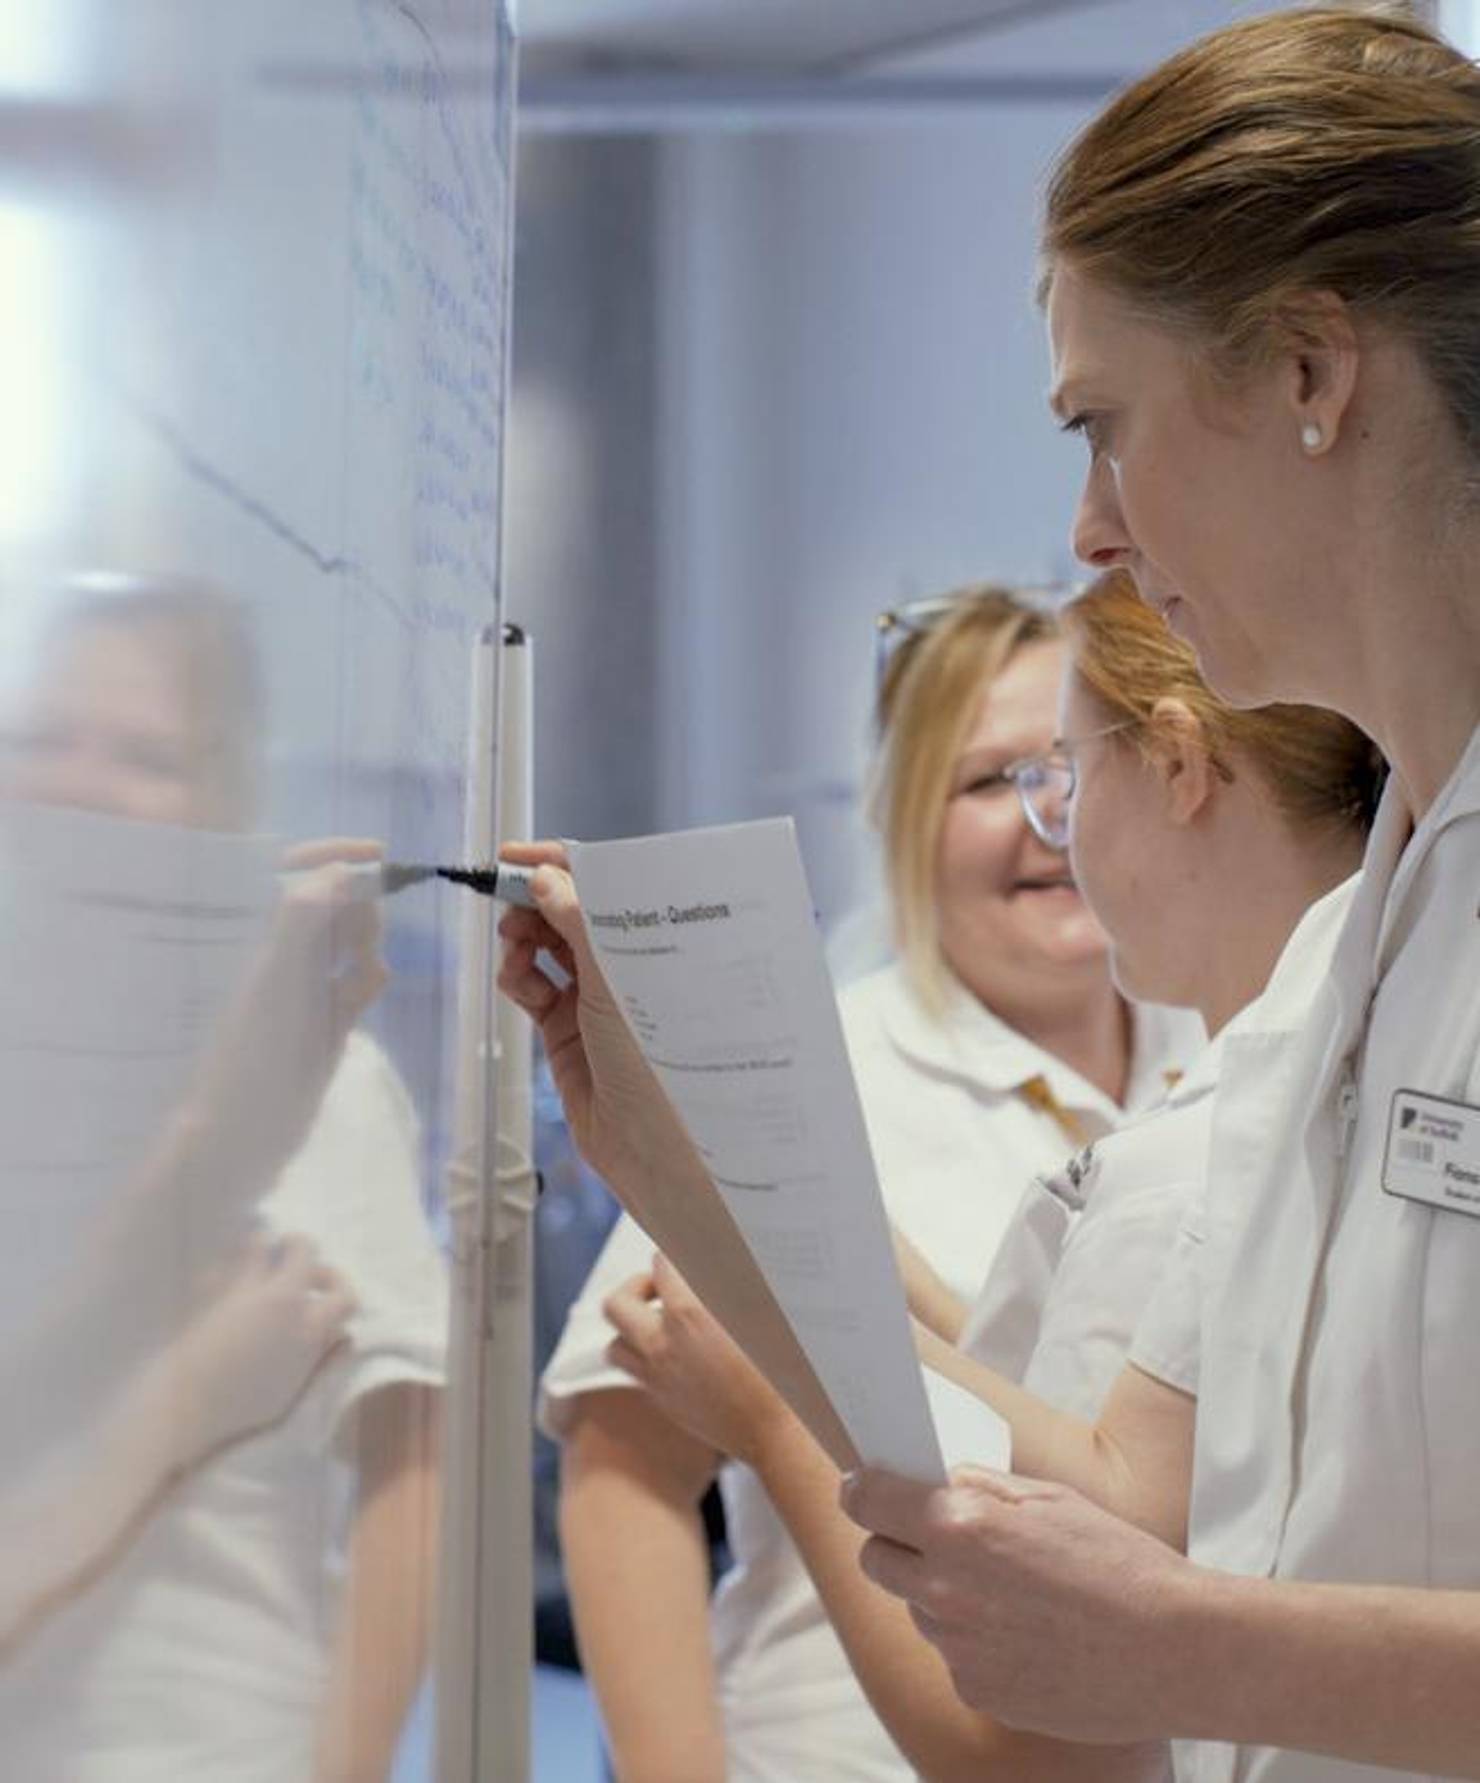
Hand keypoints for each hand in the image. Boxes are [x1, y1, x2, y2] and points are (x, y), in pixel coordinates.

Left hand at [166, 1231, 355, 1464]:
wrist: (184, 1408)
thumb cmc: (242, 1413)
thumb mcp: (293, 1399)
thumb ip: (322, 1365)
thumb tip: (345, 1340)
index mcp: (308, 1328)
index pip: (344, 1295)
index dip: (341, 1289)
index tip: (330, 1291)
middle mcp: (281, 1298)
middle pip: (303, 1247)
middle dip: (303, 1250)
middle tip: (298, 1265)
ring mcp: (243, 1289)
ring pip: (260, 1242)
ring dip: (264, 1249)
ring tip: (260, 1264)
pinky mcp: (209, 1289)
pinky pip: (221, 1263)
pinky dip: (226, 1269)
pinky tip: (222, 1284)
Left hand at [184, 838, 389, 1219]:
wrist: (239, 1131)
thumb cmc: (250, 1047)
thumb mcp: (279, 967)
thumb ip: (309, 908)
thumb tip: (346, 869)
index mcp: (252, 931)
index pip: (288, 867)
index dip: (333, 854)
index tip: (380, 854)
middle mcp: (273, 952)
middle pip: (327, 901)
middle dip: (357, 905)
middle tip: (363, 936)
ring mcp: (298, 987)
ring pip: (345, 942)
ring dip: (366, 944)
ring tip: (363, 971)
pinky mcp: (321, 1021)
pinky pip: (354, 983)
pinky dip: (367, 979)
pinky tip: (365, 994)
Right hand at [496, 841, 701, 1194]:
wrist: (653, 1143)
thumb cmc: (657, 1058)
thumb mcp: (616, 979)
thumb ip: (578, 922)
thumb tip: (546, 877)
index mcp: (650, 942)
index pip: (600, 884)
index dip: (558, 864)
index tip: (514, 856)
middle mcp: (624, 965)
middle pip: (567, 911)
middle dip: (533, 899)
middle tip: (507, 897)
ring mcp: (593, 997)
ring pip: (544, 946)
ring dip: (523, 935)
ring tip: (515, 942)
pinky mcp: (565, 1028)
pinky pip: (530, 986)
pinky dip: (517, 975)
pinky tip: (517, 978)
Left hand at [602, 1253, 792, 1467]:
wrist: (776, 1431)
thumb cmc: (777, 1369)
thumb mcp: (757, 1314)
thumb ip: (725, 1286)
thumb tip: (708, 1264)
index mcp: (689, 1316)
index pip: (660, 1267)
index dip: (671, 1258)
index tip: (681, 1259)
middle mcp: (663, 1346)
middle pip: (615, 1305)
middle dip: (635, 1288)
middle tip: (659, 1290)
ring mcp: (658, 1378)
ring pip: (615, 1345)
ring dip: (631, 1328)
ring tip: (660, 1324)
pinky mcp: (663, 1403)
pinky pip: (638, 1373)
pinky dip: (647, 1358)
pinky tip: (676, 1355)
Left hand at [841, 1466, 1195, 1744]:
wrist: (1175, 1651)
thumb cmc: (1119, 1561)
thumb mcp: (1048, 1497)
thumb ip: (979, 1486)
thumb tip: (934, 1479)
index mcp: (958, 1526)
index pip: (863, 1499)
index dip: (861, 1488)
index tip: (866, 1487)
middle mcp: (944, 1588)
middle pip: (874, 1560)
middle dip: (895, 1543)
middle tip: (939, 1538)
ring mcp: (958, 1647)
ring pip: (917, 1610)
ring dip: (940, 1595)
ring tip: (1009, 1592)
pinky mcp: (978, 1692)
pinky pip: (955, 1656)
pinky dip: (975, 1643)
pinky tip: (1027, 1634)